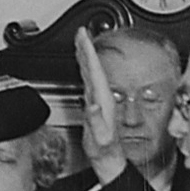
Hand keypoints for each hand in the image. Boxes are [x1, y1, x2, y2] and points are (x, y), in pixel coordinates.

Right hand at [73, 27, 127, 183]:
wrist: (109, 158)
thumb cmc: (105, 150)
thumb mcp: (100, 137)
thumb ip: (96, 121)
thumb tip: (93, 106)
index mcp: (103, 99)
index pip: (95, 69)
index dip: (89, 52)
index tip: (84, 37)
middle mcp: (102, 96)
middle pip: (94, 66)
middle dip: (86, 48)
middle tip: (81, 32)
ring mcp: (99, 98)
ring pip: (91, 71)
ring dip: (85, 56)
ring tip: (80, 42)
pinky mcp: (95, 102)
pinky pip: (88, 80)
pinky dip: (84, 69)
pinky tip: (82, 64)